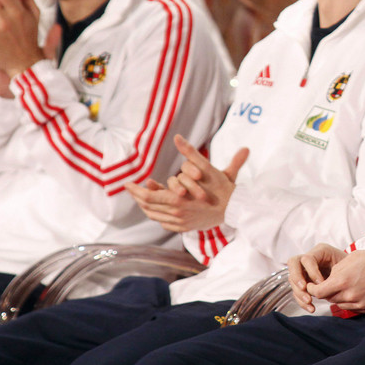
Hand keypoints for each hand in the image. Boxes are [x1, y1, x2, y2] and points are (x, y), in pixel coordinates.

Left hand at [124, 135, 247, 231]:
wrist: (236, 208)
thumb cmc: (223, 187)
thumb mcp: (206, 168)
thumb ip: (190, 152)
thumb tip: (177, 137)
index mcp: (178, 199)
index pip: (147, 197)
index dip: (135, 191)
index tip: (127, 183)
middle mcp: (177, 213)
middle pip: (148, 207)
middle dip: (137, 197)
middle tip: (131, 189)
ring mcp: (182, 222)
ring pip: (155, 216)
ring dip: (145, 207)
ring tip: (141, 198)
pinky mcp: (187, 227)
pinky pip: (165, 223)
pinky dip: (158, 216)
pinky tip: (157, 209)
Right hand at [287, 243, 347, 312]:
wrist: (354, 275)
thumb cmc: (351, 268)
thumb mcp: (346, 266)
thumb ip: (335, 272)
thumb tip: (322, 284)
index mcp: (320, 251)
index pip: (307, 259)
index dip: (312, 271)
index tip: (322, 283)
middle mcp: (308, 259)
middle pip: (293, 263)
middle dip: (297, 277)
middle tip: (304, 288)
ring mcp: (304, 270)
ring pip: (292, 279)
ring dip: (299, 292)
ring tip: (310, 302)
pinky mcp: (303, 282)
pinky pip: (297, 291)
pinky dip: (302, 301)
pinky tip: (311, 308)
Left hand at [305, 246, 364, 313]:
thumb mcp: (354, 257)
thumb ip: (338, 270)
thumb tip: (329, 278)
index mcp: (344, 281)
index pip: (318, 292)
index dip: (312, 288)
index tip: (312, 285)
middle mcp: (351, 295)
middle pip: (329, 299)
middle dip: (327, 291)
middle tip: (331, 282)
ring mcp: (361, 304)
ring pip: (341, 304)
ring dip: (339, 297)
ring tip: (347, 285)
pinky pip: (354, 308)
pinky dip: (352, 301)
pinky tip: (359, 290)